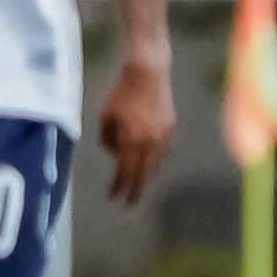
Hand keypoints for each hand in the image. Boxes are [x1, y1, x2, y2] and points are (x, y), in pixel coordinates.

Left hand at [96, 58, 173, 203]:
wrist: (148, 73)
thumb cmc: (121, 93)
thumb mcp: (105, 116)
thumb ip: (106, 138)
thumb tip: (113, 153)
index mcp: (131, 140)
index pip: (124, 171)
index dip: (118, 185)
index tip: (112, 196)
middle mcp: (150, 142)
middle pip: (142, 174)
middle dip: (135, 190)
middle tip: (129, 203)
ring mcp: (163, 136)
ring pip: (155, 164)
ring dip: (146, 176)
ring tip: (138, 184)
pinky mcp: (171, 128)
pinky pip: (162, 151)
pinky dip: (155, 161)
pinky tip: (149, 164)